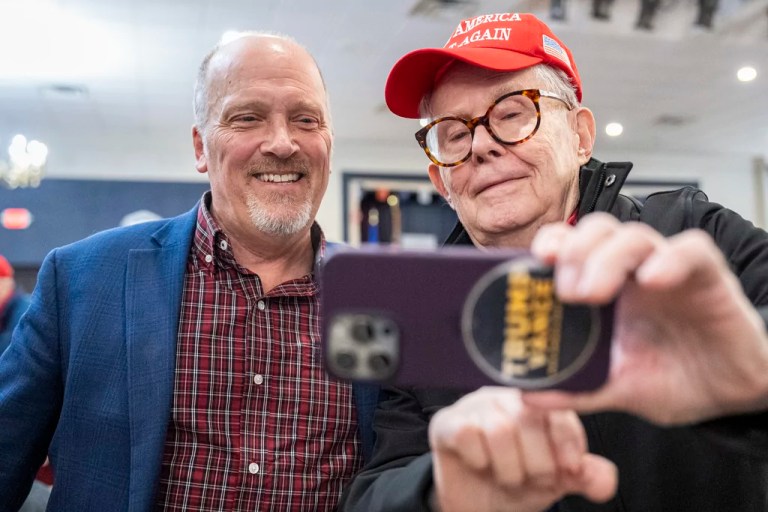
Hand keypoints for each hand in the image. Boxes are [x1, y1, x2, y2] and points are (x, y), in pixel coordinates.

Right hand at [429, 387, 616, 511]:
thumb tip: (605, 481)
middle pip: (530, 419)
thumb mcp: (554, 482)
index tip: (568, 471)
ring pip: (499, 429)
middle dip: (537, 465)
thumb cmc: (514, 484)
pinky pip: (466, 434)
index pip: (560, 408)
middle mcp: (506, 396)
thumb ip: (582, 476)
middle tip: (531, 481)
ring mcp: (474, 405)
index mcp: (538, 404)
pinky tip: (479, 465)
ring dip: (507, 469)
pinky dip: (478, 460)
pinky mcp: (446, 421)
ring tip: (505, 478)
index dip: (567, 443)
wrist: (472, 506)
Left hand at [525, 213, 767, 424]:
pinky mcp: (707, 276)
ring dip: (608, 257)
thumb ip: (576, 389)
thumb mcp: (617, 388)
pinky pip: (692, 250)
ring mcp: (668, 269)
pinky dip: (670, 259)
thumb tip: (528, 395)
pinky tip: (652, 280)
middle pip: (597, 231)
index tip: (535, 262)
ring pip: (635, 236)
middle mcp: (632, 272)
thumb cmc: (673, 379)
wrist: (728, 396)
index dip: (552, 244)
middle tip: (566, 292)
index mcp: (604, 289)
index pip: (571, 245)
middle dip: (575, 251)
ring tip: (592, 293)